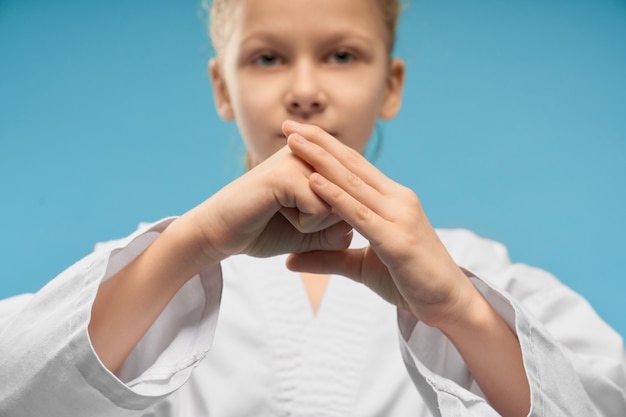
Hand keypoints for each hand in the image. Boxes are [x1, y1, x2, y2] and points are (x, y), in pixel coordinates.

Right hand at [184, 144, 352, 262]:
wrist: (219, 233)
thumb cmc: (264, 230)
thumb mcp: (311, 233)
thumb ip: (337, 229)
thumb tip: (356, 222)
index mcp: (318, 161)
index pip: (356, 193)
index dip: (337, 220)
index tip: (301, 216)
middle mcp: (311, 153)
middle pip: (350, 199)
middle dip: (328, 222)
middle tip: (292, 218)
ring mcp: (298, 159)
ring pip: (338, 204)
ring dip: (315, 223)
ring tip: (285, 214)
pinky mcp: (286, 172)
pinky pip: (320, 209)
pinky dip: (304, 224)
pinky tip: (278, 212)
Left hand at [282, 121, 473, 327]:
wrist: (449, 305)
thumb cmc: (410, 282)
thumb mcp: (361, 267)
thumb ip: (328, 256)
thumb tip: (288, 260)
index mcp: (393, 200)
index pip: (355, 166)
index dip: (326, 147)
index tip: (298, 132)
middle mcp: (398, 200)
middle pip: (352, 165)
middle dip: (318, 142)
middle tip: (288, 122)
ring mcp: (399, 217)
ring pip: (353, 183)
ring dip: (320, 160)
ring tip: (293, 140)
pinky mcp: (396, 239)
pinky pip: (359, 214)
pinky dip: (335, 196)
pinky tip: (313, 180)